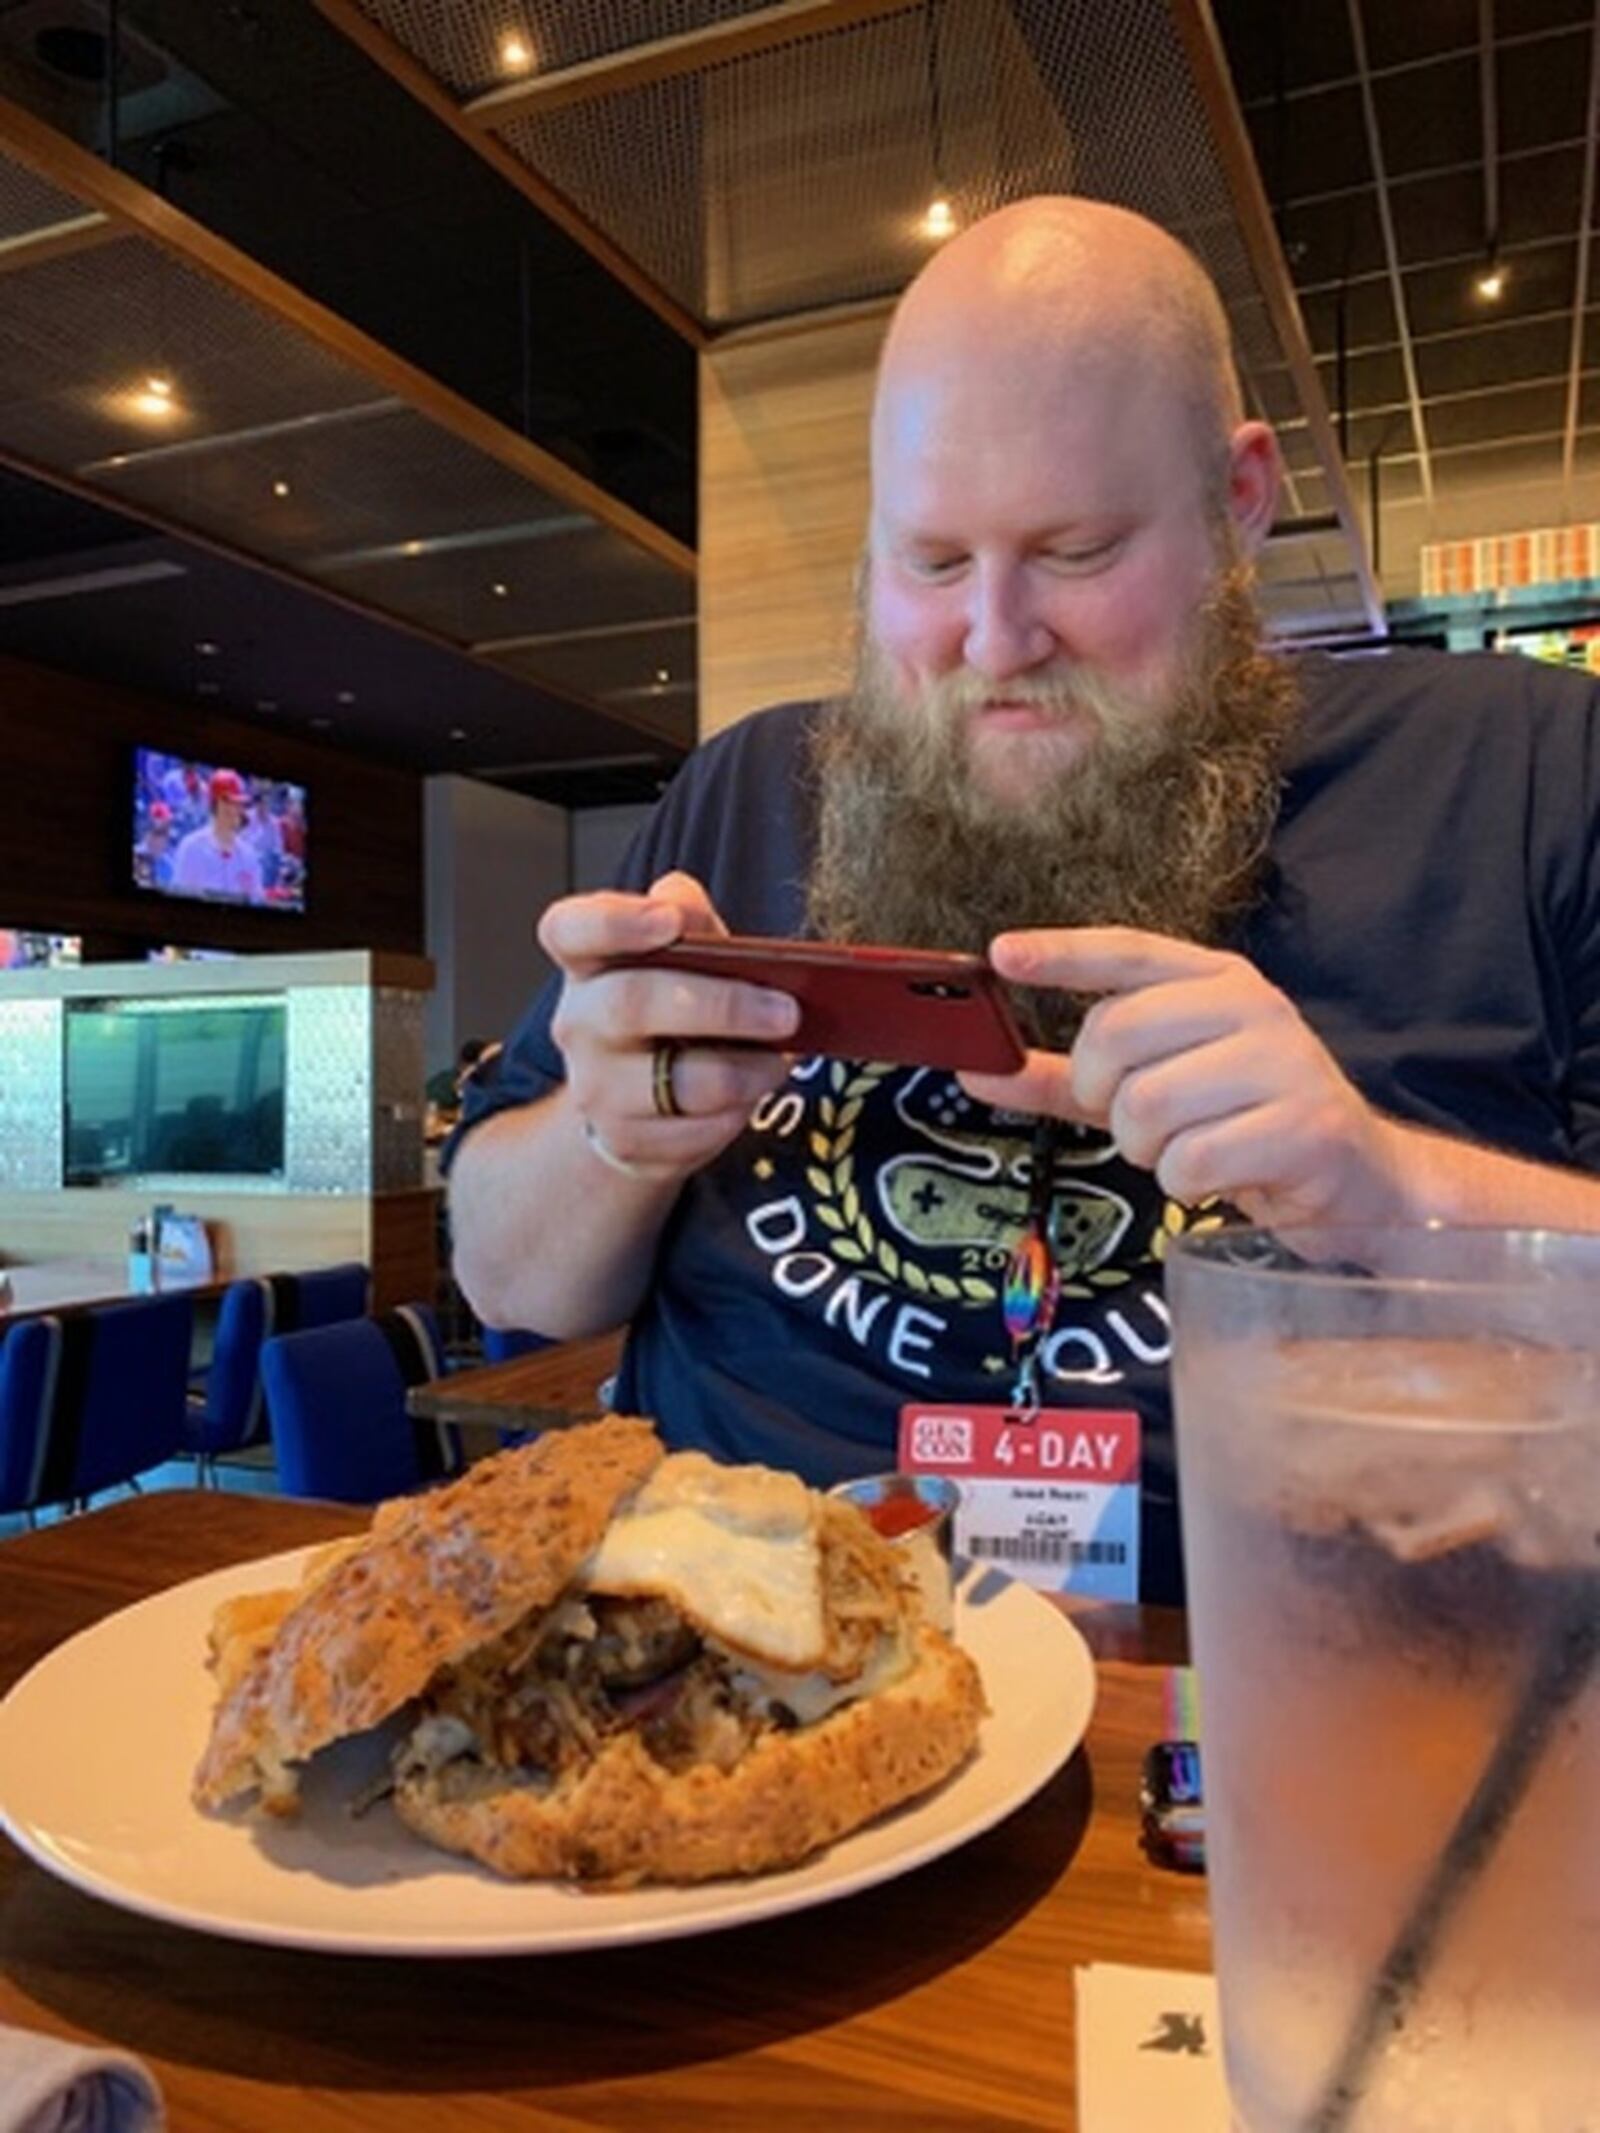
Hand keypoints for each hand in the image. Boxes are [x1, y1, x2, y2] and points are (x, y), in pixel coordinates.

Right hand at [539, 872, 798, 1175]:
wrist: (636, 1105)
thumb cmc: (668, 1013)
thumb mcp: (683, 956)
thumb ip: (689, 920)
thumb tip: (682, 901)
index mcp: (588, 963)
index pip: (569, 930)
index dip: (613, 922)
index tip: (668, 922)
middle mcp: (579, 1023)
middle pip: (632, 1003)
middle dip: (722, 1006)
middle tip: (785, 1011)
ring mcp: (597, 1088)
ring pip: (675, 1082)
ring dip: (743, 1071)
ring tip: (779, 1059)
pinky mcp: (626, 1142)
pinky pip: (693, 1133)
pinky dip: (736, 1114)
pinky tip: (751, 1093)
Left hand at [959, 927, 1408, 1229]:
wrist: (1358, 1182)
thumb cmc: (1243, 1126)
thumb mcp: (1151, 1089)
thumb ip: (1064, 1078)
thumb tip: (976, 1067)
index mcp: (1216, 980)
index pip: (1128, 950)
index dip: (1062, 952)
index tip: (1002, 956)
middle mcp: (1252, 1006)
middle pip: (1115, 1038)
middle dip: (1104, 1098)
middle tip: (1138, 1122)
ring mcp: (1283, 1062)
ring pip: (1145, 1106)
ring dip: (1146, 1150)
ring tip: (1186, 1150)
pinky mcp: (1304, 1126)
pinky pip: (1190, 1161)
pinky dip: (1184, 1184)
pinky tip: (1217, 1177)